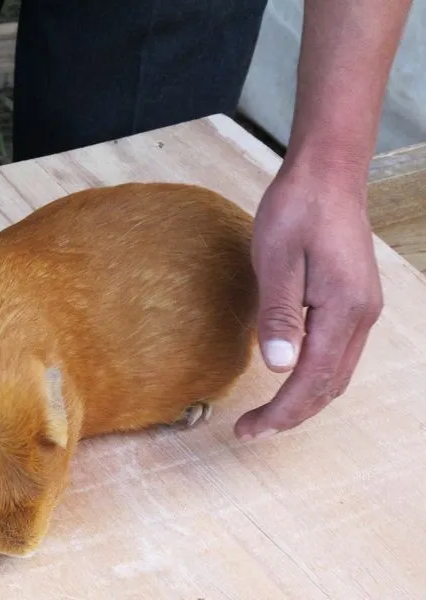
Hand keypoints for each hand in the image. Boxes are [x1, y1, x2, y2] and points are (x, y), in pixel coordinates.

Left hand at [234, 166, 383, 439]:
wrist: (328, 174)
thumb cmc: (297, 210)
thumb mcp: (277, 259)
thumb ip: (279, 315)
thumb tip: (278, 367)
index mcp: (344, 309)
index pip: (312, 380)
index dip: (281, 411)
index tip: (248, 430)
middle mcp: (362, 316)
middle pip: (330, 385)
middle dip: (291, 414)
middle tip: (251, 430)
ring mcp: (363, 309)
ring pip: (338, 373)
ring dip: (305, 398)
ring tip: (268, 414)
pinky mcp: (355, 300)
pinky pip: (339, 353)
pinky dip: (315, 376)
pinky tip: (290, 377)